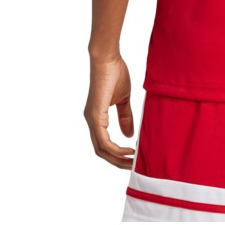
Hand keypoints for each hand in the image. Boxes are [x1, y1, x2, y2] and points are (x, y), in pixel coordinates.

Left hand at [84, 53, 135, 168]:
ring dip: (117, 159)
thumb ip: (125, 117)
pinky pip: (104, 141)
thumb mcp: (123, 99)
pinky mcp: (95, 116)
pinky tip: (128, 149)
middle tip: (133, 166)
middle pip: (101, 151)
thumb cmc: (115, 73)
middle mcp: (91, 121)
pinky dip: (116, 149)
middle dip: (117, 161)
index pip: (104, 143)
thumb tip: (129, 135)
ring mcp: (92, 119)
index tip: (132, 156)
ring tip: (133, 161)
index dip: (117, 153)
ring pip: (101, 149)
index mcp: (96, 117)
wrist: (108, 58)